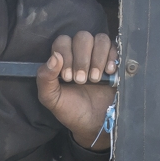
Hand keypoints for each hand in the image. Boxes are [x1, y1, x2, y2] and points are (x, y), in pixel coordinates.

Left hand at [35, 32, 115, 146]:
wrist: (94, 123)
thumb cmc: (71, 109)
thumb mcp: (52, 99)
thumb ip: (45, 79)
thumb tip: (54, 57)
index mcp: (62, 58)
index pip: (63, 41)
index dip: (66, 55)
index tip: (67, 77)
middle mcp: (80, 53)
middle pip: (82, 37)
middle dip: (82, 59)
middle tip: (81, 80)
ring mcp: (98, 54)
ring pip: (100, 38)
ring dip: (97, 58)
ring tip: (95, 79)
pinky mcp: (114, 60)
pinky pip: (114, 46)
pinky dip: (111, 58)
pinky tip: (109, 72)